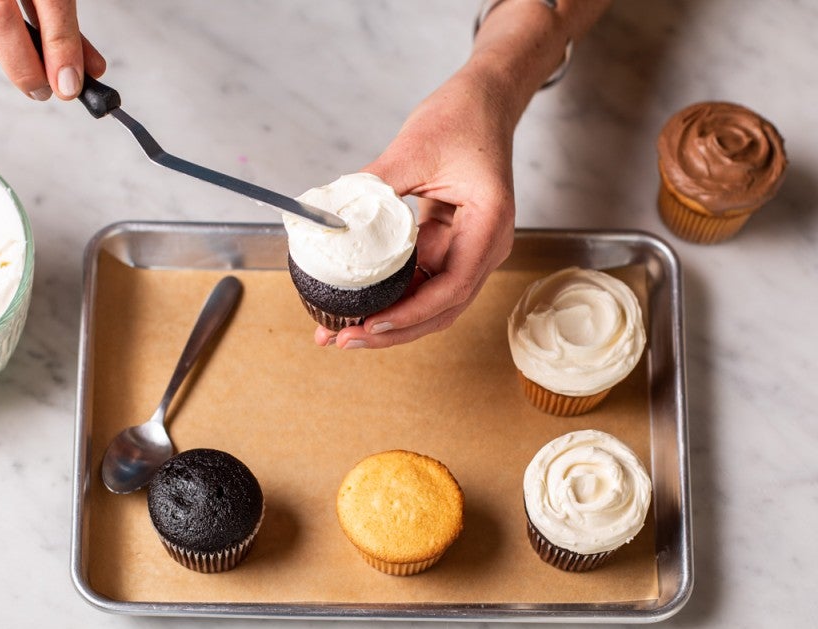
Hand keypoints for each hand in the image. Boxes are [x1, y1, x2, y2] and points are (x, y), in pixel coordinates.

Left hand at [314, 64, 516, 348]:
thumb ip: (373, 185)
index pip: (452, 287)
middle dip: (392, 331)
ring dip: (390, 319)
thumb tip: (329, 216)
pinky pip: (422, 281)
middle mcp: (485, 246)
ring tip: (343, 329)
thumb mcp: (413, 147)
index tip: (372, 324)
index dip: (410, 314)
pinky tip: (360, 302)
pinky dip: (393, 295)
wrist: (484, 100)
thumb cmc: (464, 118)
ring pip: (431, 302)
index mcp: (488, 226)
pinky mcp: (451, 245)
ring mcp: (469, 249)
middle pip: (441, 308)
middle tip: (343, 339)